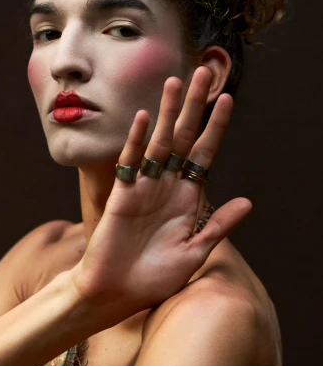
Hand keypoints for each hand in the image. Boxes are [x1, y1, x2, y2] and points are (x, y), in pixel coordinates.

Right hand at [71, 67, 251, 317]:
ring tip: (175, 81)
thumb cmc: (155, 278)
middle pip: (184, 138)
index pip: (205, 154)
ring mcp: (144, 188)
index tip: (228, 99)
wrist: (116, 293)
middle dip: (194, 106)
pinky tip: (147, 119)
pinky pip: (131, 163)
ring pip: (160, 143)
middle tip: (204, 72)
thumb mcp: (193, 253)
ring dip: (168, 113)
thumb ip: (217, 226)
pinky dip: (138, 141)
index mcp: (188, 198)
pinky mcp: (123, 196)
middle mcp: (167, 186)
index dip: (216, 127)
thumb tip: (248, 202)